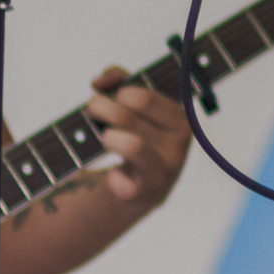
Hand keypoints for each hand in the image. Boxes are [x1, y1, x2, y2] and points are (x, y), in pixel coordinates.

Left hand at [81, 68, 185, 208]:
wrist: (146, 186)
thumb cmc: (140, 137)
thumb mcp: (138, 106)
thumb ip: (122, 81)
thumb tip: (100, 81)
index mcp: (180, 118)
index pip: (144, 97)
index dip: (120, 93)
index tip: (113, 96)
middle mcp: (177, 144)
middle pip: (128, 117)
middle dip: (101, 108)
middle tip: (93, 109)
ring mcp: (165, 169)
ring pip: (131, 146)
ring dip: (108, 138)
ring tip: (105, 137)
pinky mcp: (147, 192)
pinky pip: (122, 181)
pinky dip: (113, 178)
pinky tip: (115, 175)